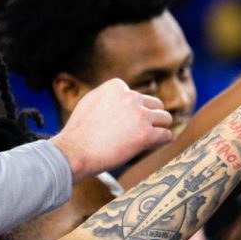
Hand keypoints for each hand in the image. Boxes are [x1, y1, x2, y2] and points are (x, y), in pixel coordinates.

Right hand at [51, 79, 173, 179]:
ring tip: (146, 139)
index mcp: (116, 87)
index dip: (134, 110)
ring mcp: (140, 115)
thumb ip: (111, 97)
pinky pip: (166, 135)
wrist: (74, 152)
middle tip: (137, 132)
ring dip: (159, 128)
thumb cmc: (80, 132)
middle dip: (150, 117)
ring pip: (165, 118)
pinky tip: (154, 145)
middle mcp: (130, 97)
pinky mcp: (146, 134)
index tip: (123, 122)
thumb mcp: (91, 102)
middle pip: (155, 105)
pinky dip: (163, 140)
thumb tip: (126, 94)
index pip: (137, 95)